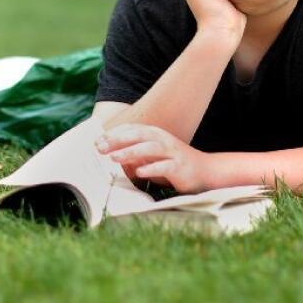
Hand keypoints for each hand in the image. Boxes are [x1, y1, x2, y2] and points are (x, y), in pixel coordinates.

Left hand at [96, 123, 213, 193]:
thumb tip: (112, 155)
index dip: (114, 134)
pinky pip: (164, 166)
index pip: (132, 129)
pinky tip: (139, 173)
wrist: (205, 171)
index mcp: (155, 134)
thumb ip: (134, 154)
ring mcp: (172, 152)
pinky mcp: (180, 167)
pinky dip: (151, 168)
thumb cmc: (174, 164)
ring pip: (150, 148)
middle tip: (99, 148)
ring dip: (131, 152)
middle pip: (138, 135)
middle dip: (117, 140)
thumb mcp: (152, 157)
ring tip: (114, 158)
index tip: (96, 142)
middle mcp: (163, 139)